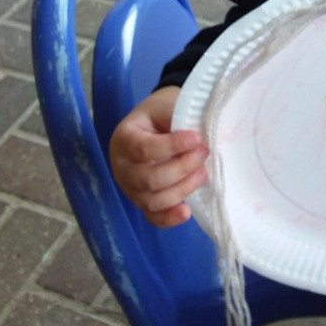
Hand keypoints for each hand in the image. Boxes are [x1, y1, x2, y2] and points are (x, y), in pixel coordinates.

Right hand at [109, 86, 208, 227]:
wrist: (154, 121)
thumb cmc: (160, 114)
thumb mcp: (165, 107)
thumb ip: (178, 119)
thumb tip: (201, 137)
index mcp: (124, 138)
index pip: (144, 148)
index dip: (172, 146)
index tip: (197, 138)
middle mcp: (122, 167)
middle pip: (148, 178)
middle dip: (181, 168)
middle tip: (204, 153)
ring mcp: (129, 188)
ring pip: (152, 200)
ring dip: (182, 189)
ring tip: (203, 173)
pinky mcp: (141, 201)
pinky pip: (152, 217)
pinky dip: (169, 219)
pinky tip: (186, 212)